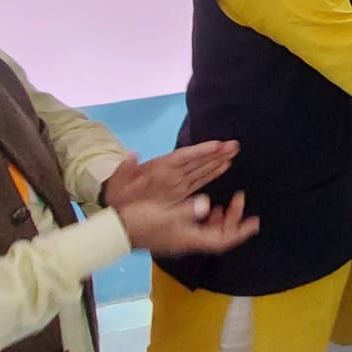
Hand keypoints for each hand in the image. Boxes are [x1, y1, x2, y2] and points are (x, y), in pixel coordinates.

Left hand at [101, 140, 238, 208]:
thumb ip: (125, 169)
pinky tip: (224, 167)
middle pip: (197, 160)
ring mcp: (177, 180)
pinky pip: (200, 179)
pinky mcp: (180, 190)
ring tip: (234, 150)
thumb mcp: (118, 183)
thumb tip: (132, 154)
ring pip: (201, 168)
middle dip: (216, 152)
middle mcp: (172, 172)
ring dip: (218, 159)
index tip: (217, 144)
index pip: (184, 157)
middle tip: (235, 145)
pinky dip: (212, 172)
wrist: (116, 207)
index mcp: (160, 169)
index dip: (200, 150)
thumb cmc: (118, 196)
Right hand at [117, 191, 259, 256]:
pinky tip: (208, 207)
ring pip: (210, 232)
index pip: (222, 239)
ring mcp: (182, 240)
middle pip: (220, 235)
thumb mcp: (165, 213)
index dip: (240, 231)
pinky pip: (200, 230)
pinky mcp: (175, 235)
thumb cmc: (141, 220)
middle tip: (240, 198)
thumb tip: (207, 203)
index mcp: (189, 238)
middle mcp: (189, 242)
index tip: (255, 221)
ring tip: (227, 203)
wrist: (118, 231)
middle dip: (233, 218)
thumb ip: (188, 210)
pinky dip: (209, 219)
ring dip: (222, 219)